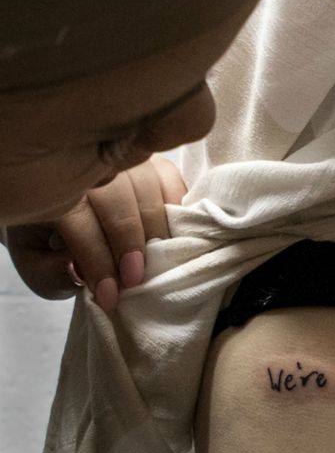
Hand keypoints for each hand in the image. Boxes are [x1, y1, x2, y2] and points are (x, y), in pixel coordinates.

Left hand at [4, 155, 186, 310]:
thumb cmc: (50, 244)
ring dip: (155, 229)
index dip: (96, 260)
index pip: (77, 220)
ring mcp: (117, 157)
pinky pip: (171, 178)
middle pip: (115, 199)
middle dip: (129, 244)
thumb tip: (78, 270)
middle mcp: (82, 165)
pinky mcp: (148, 161)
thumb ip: (51, 274)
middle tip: (134, 280)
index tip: (109, 295)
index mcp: (46, 189)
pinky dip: (176, 207)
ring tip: (156, 262)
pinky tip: (171, 236)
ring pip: (146, 186)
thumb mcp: (38, 267)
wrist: (59, 211)